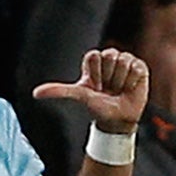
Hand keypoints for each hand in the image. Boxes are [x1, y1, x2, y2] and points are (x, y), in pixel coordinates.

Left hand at [32, 47, 148, 133]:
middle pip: (110, 56)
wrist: (118, 120)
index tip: (95, 86)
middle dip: (109, 78)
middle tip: (108, 89)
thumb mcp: (78, 96)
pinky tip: (129, 88)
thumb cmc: (98, 107)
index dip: (95, 74)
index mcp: (95, 60)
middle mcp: (110, 57)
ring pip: (123, 61)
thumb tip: (35, 93)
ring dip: (121, 81)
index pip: (95, 56)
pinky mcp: (140, 67)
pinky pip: (136, 68)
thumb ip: (58, 91)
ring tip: (119, 90)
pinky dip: (132, 82)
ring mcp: (126, 60)